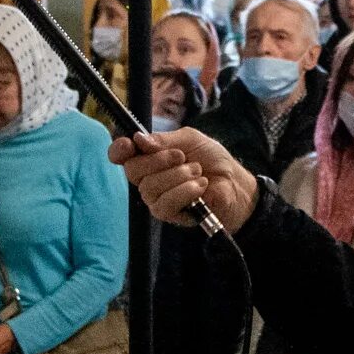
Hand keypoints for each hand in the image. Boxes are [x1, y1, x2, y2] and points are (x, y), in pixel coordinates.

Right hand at [111, 128, 257, 233]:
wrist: (234, 183)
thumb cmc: (212, 160)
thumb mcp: (189, 140)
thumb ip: (164, 140)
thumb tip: (139, 140)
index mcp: (150, 156)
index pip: (122, 155)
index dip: (119, 149)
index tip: (129, 145)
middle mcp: (147, 177)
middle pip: (133, 170)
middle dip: (159, 160)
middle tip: (182, 156)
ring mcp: (156, 197)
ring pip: (149, 187)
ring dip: (178, 176)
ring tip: (197, 172)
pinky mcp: (168, 214)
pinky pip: (164, 203)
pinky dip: (185, 191)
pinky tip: (199, 186)